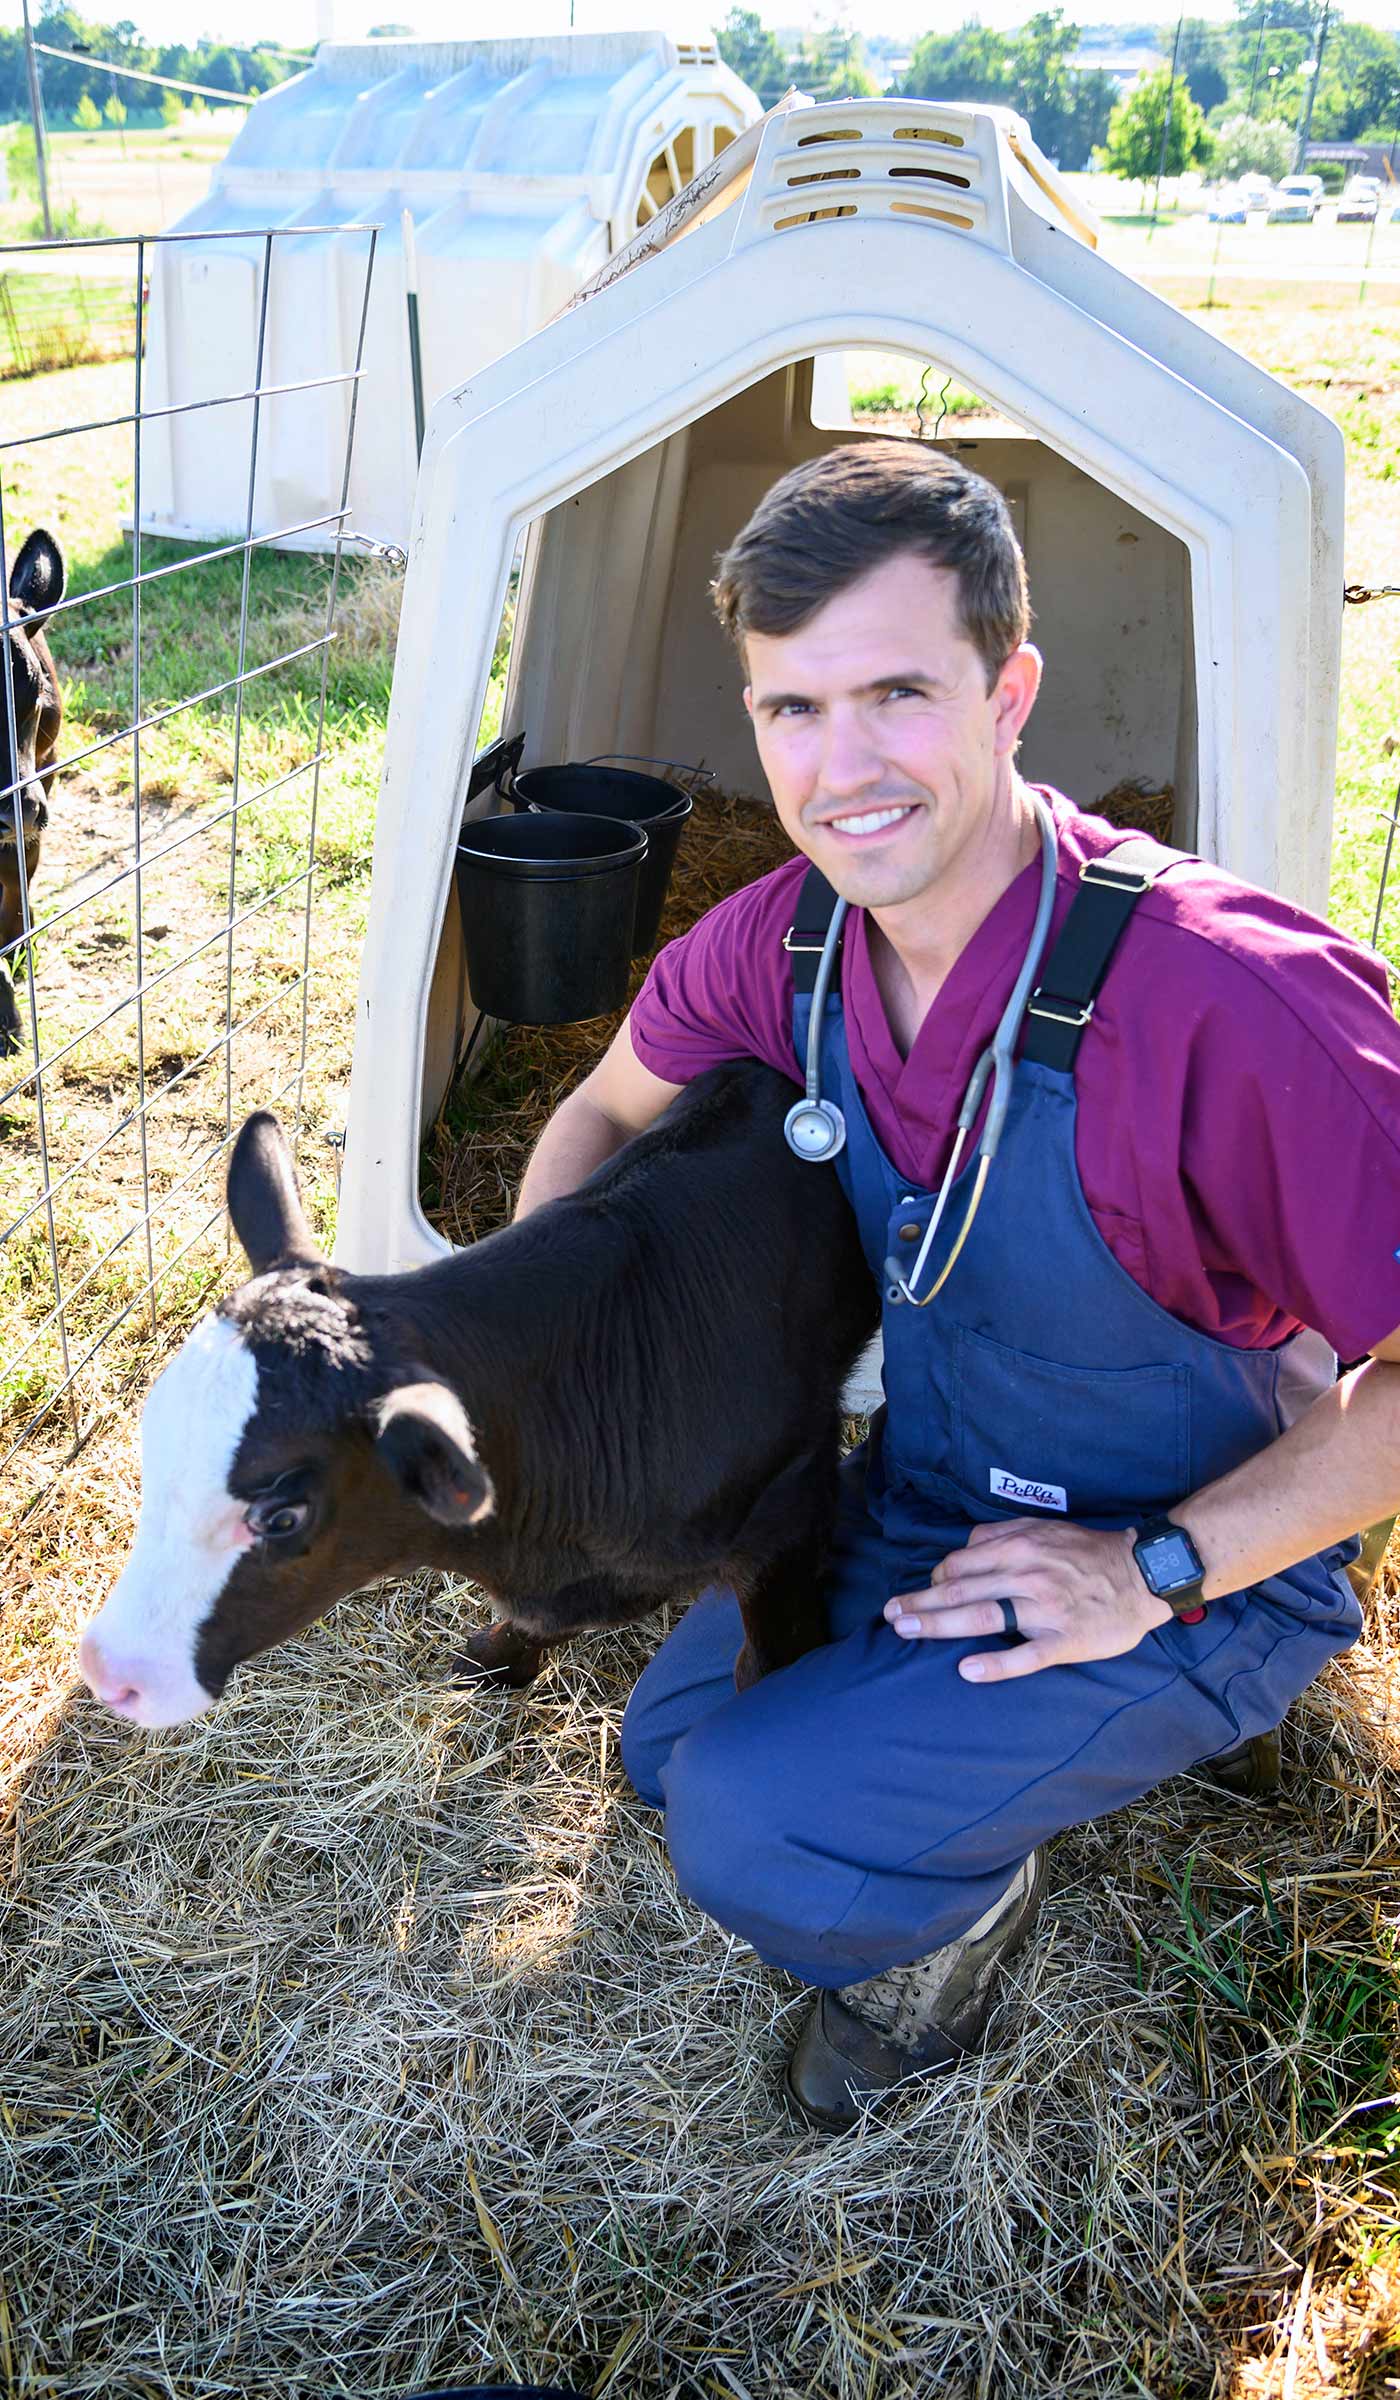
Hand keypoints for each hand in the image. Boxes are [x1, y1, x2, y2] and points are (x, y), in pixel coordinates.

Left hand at [883, 1517, 1172, 1683]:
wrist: (1142, 1574)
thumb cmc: (1087, 1552)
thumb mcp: (1042, 1528)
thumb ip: (1001, 1535)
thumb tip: (963, 1548)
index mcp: (1018, 1547)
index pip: (960, 1565)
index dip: (933, 1580)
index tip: (920, 1594)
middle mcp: (1026, 1575)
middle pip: (960, 1590)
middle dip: (920, 1603)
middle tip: (890, 1616)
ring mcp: (1045, 1610)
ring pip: (982, 1617)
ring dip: (939, 1625)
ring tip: (907, 1632)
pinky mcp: (1065, 1640)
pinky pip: (1025, 1655)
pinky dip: (995, 1664)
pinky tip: (967, 1670)